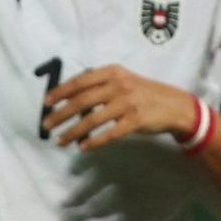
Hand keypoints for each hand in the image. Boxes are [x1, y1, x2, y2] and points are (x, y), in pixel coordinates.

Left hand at [43, 65, 198, 150]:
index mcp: (113, 72)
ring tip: (60, 141)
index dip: (61, 91)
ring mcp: (128, 103)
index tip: (46, 102)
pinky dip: (94, 141)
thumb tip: (70, 99)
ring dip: (73, 132)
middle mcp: (119, 85)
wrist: (175, 105)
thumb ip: (100, 86)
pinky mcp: (136, 121)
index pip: (81, 81)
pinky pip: (110, 133)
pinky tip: (83, 147)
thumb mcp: (123, 81)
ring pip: (93, 119)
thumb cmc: (144, 93)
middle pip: (82, 100)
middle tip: (46, 125)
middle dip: (61, 114)